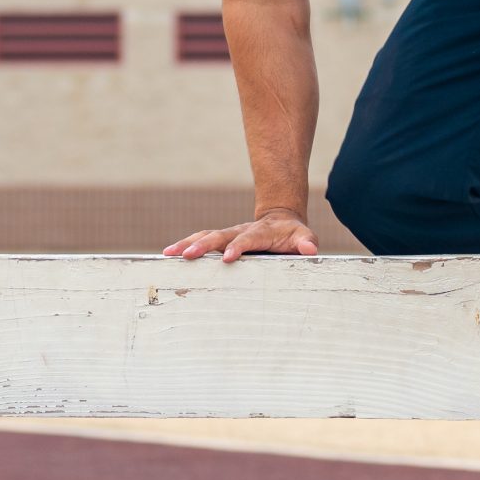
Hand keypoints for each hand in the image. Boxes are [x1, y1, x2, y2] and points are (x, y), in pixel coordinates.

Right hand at [162, 207, 320, 262]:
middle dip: (203, 245)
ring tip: (169, 253)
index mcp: (261, 232)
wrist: (280, 220)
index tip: (227, 258)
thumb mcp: (303, 237)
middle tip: (188, 256)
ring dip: (187, 243)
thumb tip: (310, 249)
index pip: (248, 239)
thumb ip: (306, 242)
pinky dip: (185, 245)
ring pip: (205, 235)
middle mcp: (240, 231)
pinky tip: (169, 255)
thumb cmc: (293, 234)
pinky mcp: (221, 239)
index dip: (238, 247)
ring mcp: (229, 234)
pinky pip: (200, 240)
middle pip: (219, 236)